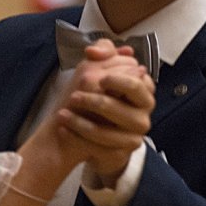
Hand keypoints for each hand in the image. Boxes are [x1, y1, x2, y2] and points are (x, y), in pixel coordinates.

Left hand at [56, 40, 154, 178]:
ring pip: (106, 132)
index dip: (117, 79)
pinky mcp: (120, 154)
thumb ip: (103, 54)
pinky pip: (97, 148)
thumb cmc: (104, 96)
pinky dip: (77, 138)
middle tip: (74, 96)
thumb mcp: (104, 70)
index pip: (135, 83)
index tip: (99, 77)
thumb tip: (93, 51)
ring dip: (81, 122)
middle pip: (121, 108)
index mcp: (144, 93)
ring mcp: (133, 137)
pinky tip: (63, 129)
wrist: (101, 132)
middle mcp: (142, 116)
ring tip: (61, 114)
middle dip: (96, 102)